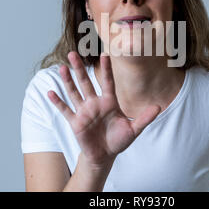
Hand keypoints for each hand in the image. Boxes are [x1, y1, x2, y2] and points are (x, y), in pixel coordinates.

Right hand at [47, 51, 160, 167]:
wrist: (105, 155)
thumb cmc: (119, 140)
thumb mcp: (134, 130)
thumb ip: (144, 118)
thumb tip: (158, 107)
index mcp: (109, 102)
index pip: (107, 82)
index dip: (107, 69)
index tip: (105, 54)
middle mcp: (95, 103)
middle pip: (86, 82)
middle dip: (79, 68)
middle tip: (73, 53)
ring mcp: (84, 112)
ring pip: (74, 92)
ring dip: (67, 81)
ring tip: (62, 67)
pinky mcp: (75, 122)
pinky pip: (65, 110)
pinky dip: (58, 102)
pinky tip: (50, 92)